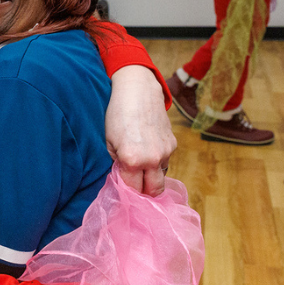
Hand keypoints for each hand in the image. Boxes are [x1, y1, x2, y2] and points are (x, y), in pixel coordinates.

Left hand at [106, 66, 176, 195]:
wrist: (138, 91)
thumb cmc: (118, 115)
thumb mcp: (109, 141)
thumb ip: (118, 163)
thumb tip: (126, 177)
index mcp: (133, 160)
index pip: (133, 190)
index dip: (127, 193)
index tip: (124, 192)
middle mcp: (152, 159)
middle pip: (154, 191)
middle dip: (145, 193)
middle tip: (135, 188)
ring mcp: (166, 152)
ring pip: (160, 175)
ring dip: (151, 175)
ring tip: (140, 163)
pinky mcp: (173, 144)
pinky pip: (165, 161)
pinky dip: (157, 161)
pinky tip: (147, 148)